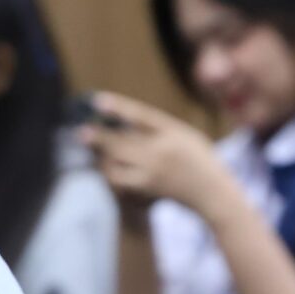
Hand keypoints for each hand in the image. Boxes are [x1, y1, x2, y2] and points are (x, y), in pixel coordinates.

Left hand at [81, 93, 239, 220]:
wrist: (212, 192)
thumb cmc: (199, 158)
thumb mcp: (186, 134)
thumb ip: (160, 127)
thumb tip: (126, 118)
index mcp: (173, 132)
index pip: (141, 116)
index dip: (117, 108)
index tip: (97, 101)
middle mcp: (161, 151)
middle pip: (122, 141)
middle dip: (99, 137)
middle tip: (82, 131)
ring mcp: (153, 171)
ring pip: (117, 162)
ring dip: (100, 155)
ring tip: (92, 147)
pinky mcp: (148, 187)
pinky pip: (120, 179)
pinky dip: (109, 171)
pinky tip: (103, 165)